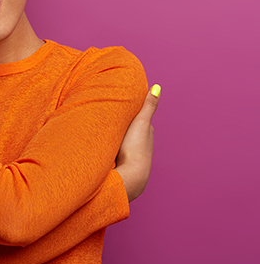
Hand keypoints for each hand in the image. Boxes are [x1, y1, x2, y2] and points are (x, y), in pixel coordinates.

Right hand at [115, 85, 159, 201]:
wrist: (130, 175)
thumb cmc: (136, 148)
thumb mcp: (141, 122)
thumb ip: (148, 105)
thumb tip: (157, 87)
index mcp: (148, 133)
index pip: (140, 118)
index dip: (132, 112)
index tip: (123, 105)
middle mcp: (143, 144)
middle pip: (133, 130)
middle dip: (124, 125)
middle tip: (112, 117)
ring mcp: (134, 155)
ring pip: (125, 141)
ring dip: (118, 136)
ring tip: (107, 130)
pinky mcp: (125, 163)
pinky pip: (119, 151)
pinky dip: (114, 146)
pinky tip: (106, 146)